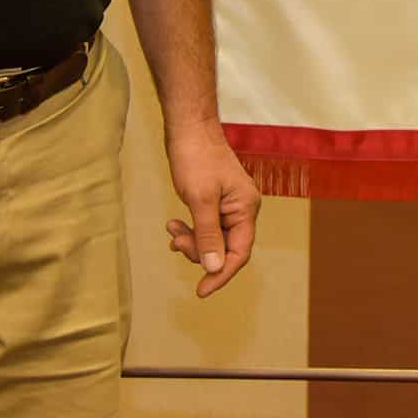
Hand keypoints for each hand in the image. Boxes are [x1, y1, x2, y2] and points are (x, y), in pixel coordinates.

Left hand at [161, 118, 259, 297]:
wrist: (189, 127)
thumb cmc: (196, 157)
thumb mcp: (200, 199)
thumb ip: (208, 236)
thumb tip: (213, 268)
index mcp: (246, 208)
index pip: (239, 253)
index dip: (221, 274)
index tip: (201, 290)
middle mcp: (242, 208)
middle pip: (225, 248)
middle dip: (199, 251)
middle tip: (176, 241)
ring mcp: (229, 204)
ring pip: (213, 239)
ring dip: (191, 240)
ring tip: (172, 229)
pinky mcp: (216, 200)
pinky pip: (206, 226)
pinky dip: (190, 230)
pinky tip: (174, 225)